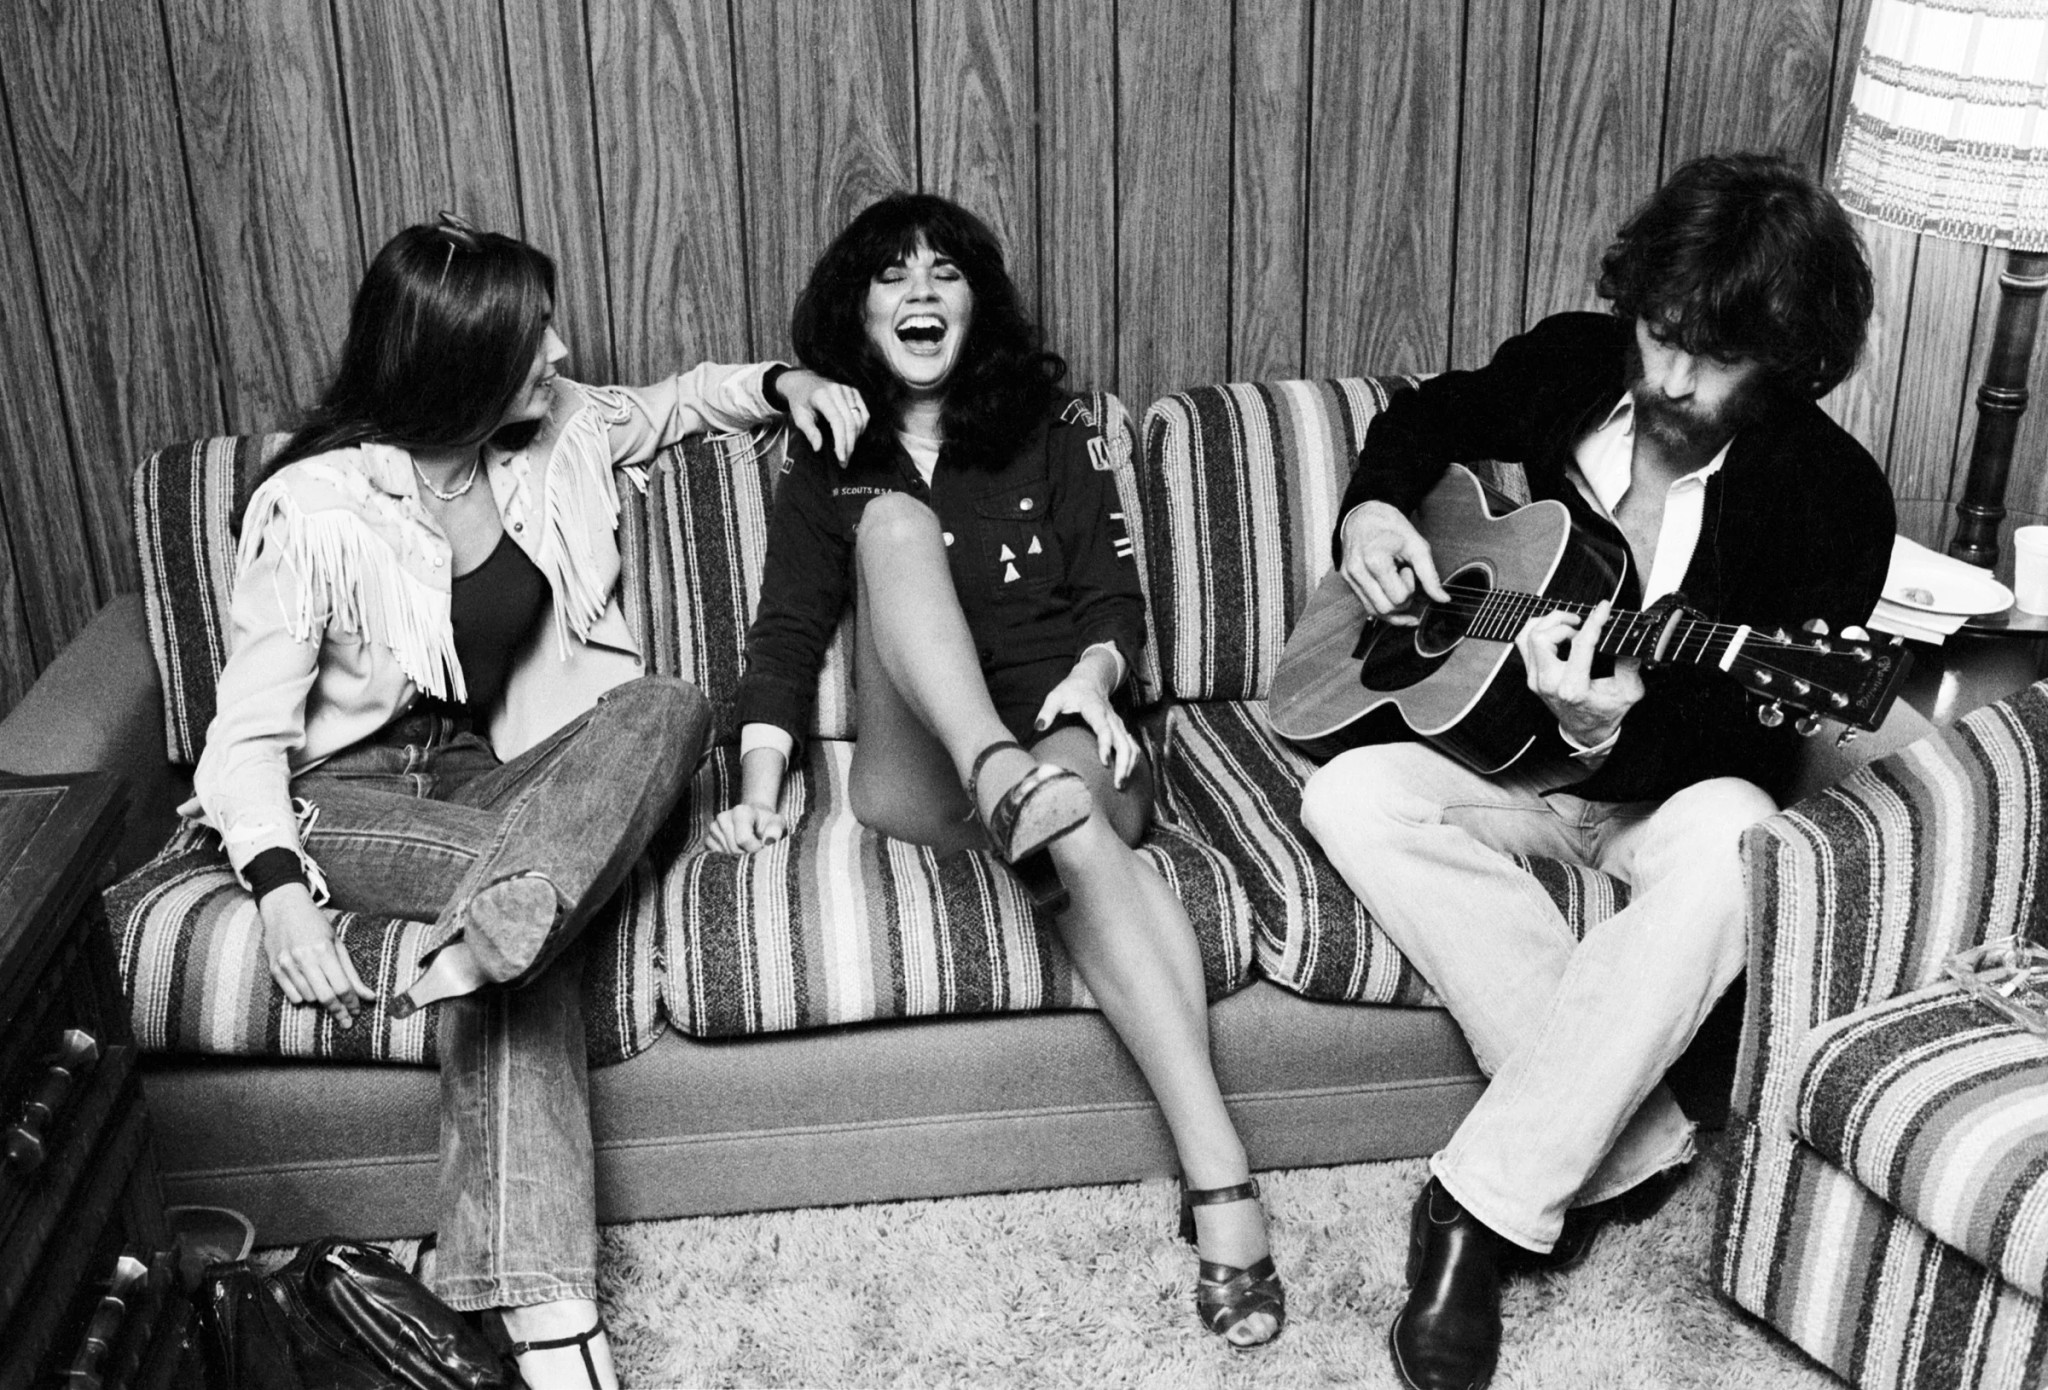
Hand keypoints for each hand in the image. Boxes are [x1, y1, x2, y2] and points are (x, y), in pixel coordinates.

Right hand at [260, 884, 372, 1028]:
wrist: (284, 908)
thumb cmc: (315, 925)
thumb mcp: (337, 944)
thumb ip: (351, 973)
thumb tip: (370, 997)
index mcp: (323, 950)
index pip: (342, 986)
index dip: (352, 1002)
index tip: (357, 1012)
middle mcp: (304, 958)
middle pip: (326, 996)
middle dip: (339, 1011)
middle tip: (346, 1021)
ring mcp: (287, 964)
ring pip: (309, 998)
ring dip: (320, 1001)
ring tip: (326, 993)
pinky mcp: (274, 969)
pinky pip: (293, 996)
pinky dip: (304, 997)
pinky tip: (310, 989)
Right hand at [703, 803, 789, 853]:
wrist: (755, 819)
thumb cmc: (767, 823)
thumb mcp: (778, 823)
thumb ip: (777, 830)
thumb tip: (770, 840)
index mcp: (741, 811)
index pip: (743, 839)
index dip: (755, 848)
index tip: (762, 845)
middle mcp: (723, 817)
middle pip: (734, 849)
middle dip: (746, 853)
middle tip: (755, 847)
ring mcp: (714, 828)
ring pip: (725, 854)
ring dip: (737, 856)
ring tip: (746, 847)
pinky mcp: (708, 838)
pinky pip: (716, 856)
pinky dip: (727, 858)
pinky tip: (736, 849)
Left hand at [777, 369, 867, 465]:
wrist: (803, 382)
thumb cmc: (800, 401)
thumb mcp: (799, 417)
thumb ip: (809, 431)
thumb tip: (818, 448)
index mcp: (822, 396)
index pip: (837, 421)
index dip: (841, 441)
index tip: (841, 458)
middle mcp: (837, 390)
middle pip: (851, 422)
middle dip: (849, 445)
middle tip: (845, 462)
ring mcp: (848, 389)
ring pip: (860, 419)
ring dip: (856, 438)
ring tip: (847, 451)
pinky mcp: (854, 391)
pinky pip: (864, 413)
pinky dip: (861, 427)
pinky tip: (854, 437)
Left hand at [1033, 657, 1138, 787]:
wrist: (1090, 680)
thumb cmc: (1071, 690)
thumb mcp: (1056, 696)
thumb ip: (1047, 711)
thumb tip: (1039, 727)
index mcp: (1096, 710)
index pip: (1104, 729)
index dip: (1105, 745)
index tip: (1105, 763)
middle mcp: (1111, 718)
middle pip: (1123, 742)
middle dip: (1123, 764)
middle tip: (1118, 786)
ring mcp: (1119, 724)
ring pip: (1131, 746)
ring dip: (1130, 766)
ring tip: (1122, 786)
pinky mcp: (1121, 730)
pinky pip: (1132, 746)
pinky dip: (1133, 762)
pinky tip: (1126, 776)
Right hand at [1338, 502, 1448, 625]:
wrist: (1365, 515)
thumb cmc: (1391, 527)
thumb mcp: (1417, 546)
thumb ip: (1430, 575)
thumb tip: (1443, 599)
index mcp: (1374, 560)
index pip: (1399, 597)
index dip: (1410, 587)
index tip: (1407, 569)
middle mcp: (1358, 572)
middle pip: (1386, 609)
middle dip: (1403, 600)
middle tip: (1403, 578)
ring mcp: (1350, 578)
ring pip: (1375, 613)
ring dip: (1393, 606)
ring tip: (1398, 585)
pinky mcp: (1347, 582)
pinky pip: (1367, 606)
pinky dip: (1383, 608)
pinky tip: (1395, 603)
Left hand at [1514, 600, 1644, 748]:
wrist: (1586, 731)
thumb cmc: (1605, 712)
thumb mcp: (1629, 690)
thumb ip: (1630, 663)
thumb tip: (1631, 636)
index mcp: (1573, 688)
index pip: (1580, 644)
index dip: (1594, 622)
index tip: (1604, 609)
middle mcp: (1549, 683)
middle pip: (1542, 638)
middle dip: (1562, 621)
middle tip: (1581, 621)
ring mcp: (1536, 680)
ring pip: (1528, 637)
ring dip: (1548, 623)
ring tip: (1568, 623)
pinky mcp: (1531, 675)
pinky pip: (1524, 643)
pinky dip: (1537, 629)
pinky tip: (1554, 629)